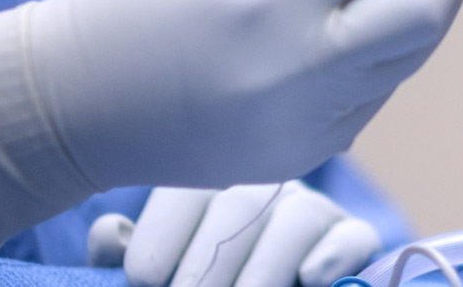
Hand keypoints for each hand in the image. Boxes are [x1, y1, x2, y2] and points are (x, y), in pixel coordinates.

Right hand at [0, 0, 462, 252]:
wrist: (73, 109)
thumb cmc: (134, 5)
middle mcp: (296, 65)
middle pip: (422, 11)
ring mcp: (303, 121)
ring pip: (406, 61)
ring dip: (421, 15)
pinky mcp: (301, 158)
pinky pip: (371, 99)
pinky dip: (381, 61)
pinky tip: (359, 37)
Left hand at [86, 181, 380, 286]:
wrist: (240, 279)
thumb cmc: (192, 277)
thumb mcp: (154, 269)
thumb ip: (127, 254)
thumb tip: (109, 236)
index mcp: (207, 184)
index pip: (186, 191)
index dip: (163, 232)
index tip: (143, 277)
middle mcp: (262, 186)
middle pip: (239, 205)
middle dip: (209, 262)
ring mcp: (311, 209)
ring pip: (295, 217)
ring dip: (264, 268)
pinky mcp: (352, 238)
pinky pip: (352, 235)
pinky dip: (334, 255)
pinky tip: (310, 279)